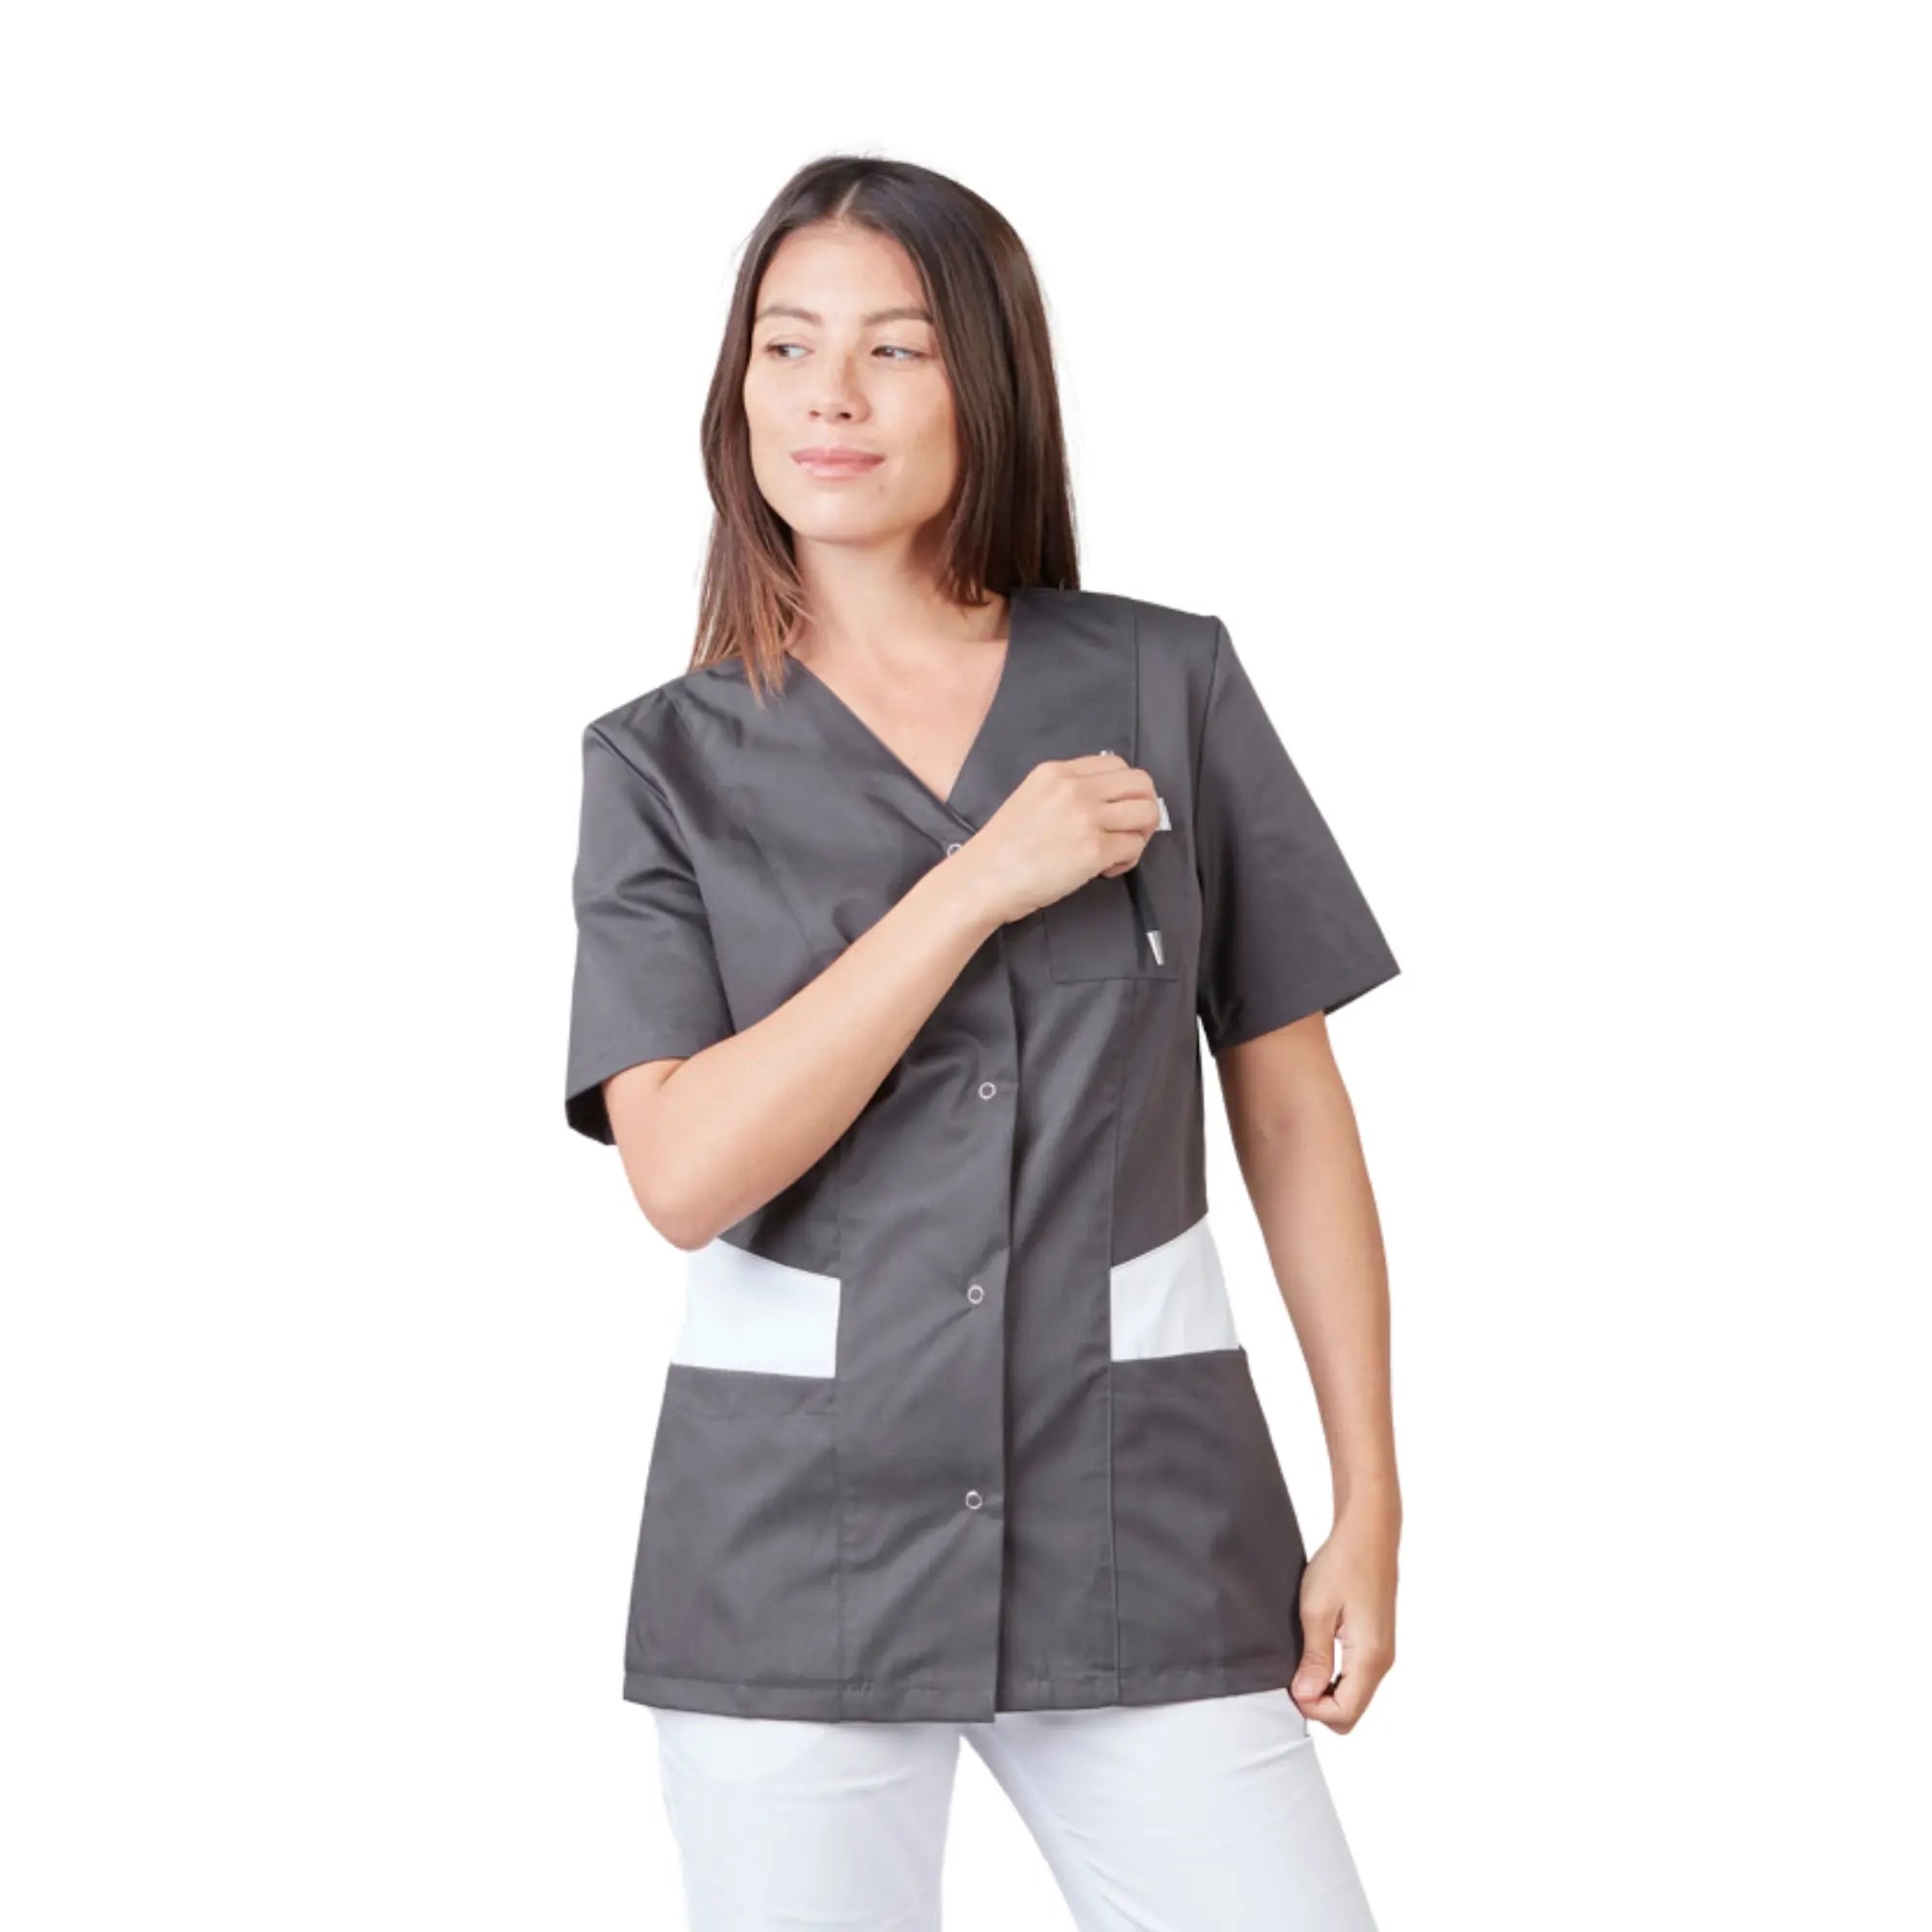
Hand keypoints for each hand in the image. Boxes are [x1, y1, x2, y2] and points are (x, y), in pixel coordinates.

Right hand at [953, 753, 1160, 926]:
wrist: (982, 879)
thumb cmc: (1002, 849)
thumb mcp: (1031, 798)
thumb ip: (1067, 791)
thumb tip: (1107, 802)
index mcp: (1057, 771)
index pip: (1116, 764)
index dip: (1124, 790)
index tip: (1112, 813)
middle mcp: (1074, 788)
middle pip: (1141, 783)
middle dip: (1143, 809)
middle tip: (1127, 833)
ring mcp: (1086, 817)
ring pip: (1146, 813)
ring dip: (1139, 835)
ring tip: (1115, 853)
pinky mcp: (1093, 849)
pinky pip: (1135, 846)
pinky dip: (1128, 860)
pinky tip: (1104, 869)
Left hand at [1289, 1509, 1397, 1731]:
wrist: (1368, 1533)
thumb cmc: (1343, 1563)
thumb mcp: (1317, 1610)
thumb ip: (1314, 1658)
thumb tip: (1305, 1697)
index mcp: (1370, 1658)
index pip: (1344, 1714)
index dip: (1312, 1708)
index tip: (1290, 1683)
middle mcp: (1382, 1662)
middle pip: (1351, 1711)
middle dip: (1320, 1704)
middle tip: (1294, 1674)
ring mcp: (1382, 1653)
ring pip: (1354, 1695)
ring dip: (1326, 1689)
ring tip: (1302, 1659)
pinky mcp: (1377, 1642)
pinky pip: (1357, 1676)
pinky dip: (1336, 1676)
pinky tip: (1317, 1651)